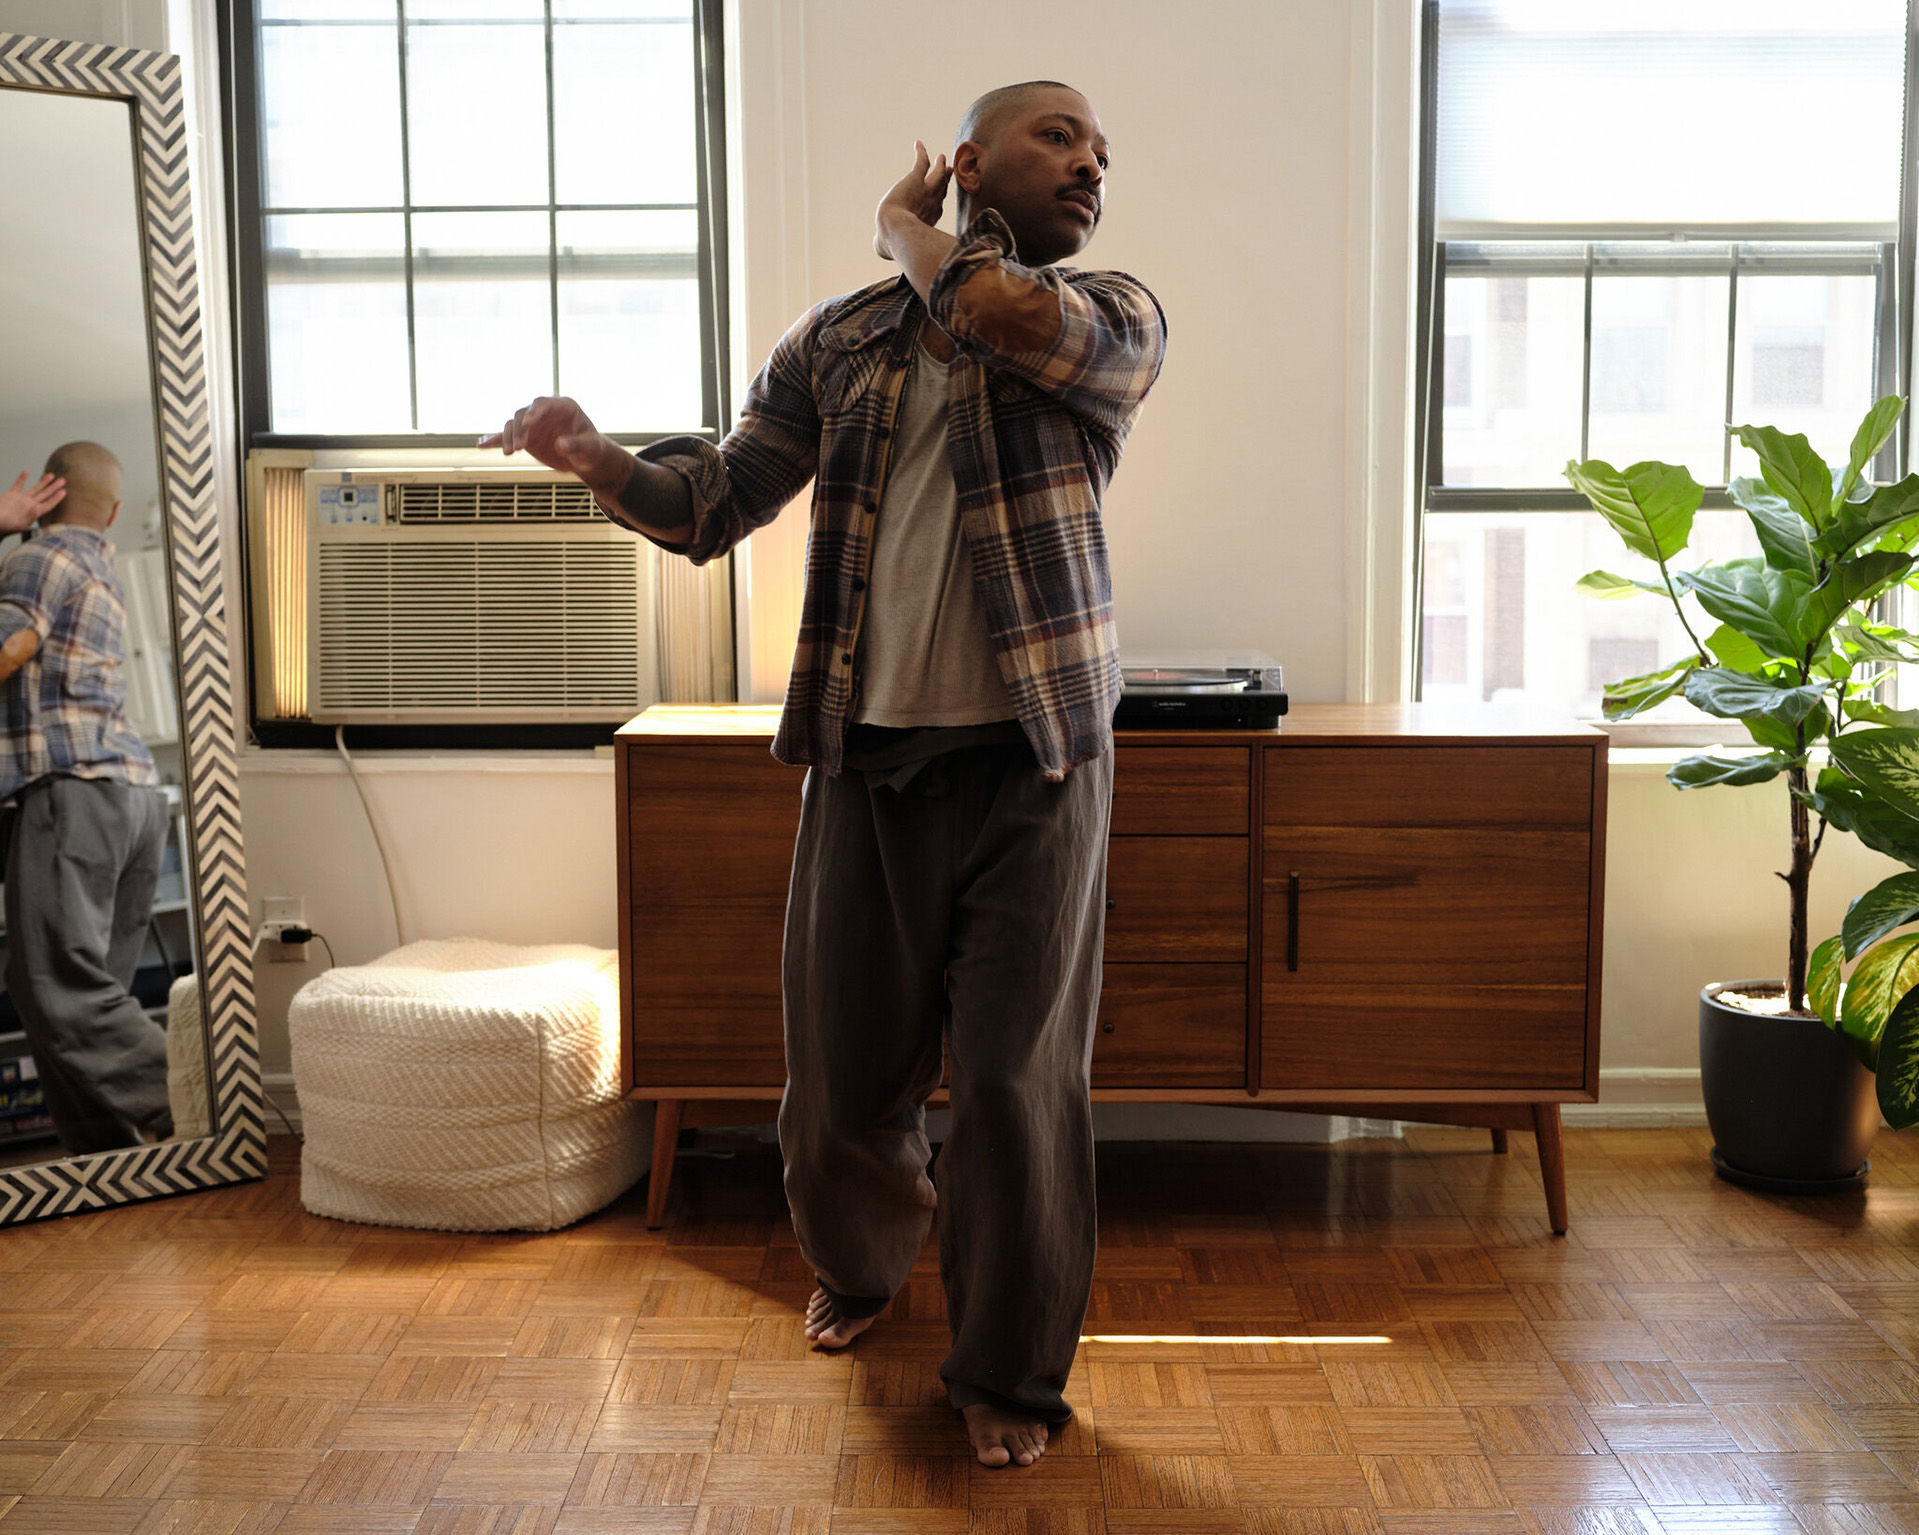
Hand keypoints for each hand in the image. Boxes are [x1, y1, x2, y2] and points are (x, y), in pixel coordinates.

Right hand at [0, 471, 64, 533]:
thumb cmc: (7, 527)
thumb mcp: (20, 524)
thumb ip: (30, 516)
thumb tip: (36, 508)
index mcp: (34, 513)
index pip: (48, 504)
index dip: (56, 498)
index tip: (64, 491)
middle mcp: (30, 505)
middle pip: (45, 495)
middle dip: (54, 488)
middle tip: (63, 480)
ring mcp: (21, 500)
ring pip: (35, 489)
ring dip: (43, 482)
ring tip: (51, 475)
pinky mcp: (11, 496)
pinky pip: (18, 485)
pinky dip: (22, 478)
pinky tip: (26, 471)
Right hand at [478, 397, 628, 492]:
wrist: (586, 458)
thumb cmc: (591, 450)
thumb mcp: (590, 449)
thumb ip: (577, 445)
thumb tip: (561, 444)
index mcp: (563, 407)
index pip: (543, 403)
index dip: (535, 412)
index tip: (528, 424)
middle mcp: (544, 412)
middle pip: (523, 414)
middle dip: (520, 429)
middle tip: (520, 448)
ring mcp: (532, 423)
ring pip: (513, 424)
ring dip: (509, 437)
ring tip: (510, 453)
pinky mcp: (525, 437)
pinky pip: (506, 437)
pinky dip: (494, 440)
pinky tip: (481, 445)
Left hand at [875, 140, 950, 261]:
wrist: (896, 229)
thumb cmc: (892, 242)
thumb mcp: (889, 246)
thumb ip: (885, 245)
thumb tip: (879, 248)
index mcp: (929, 220)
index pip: (937, 207)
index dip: (939, 199)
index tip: (941, 194)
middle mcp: (932, 204)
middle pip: (942, 189)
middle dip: (945, 180)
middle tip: (949, 171)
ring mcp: (926, 190)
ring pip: (937, 174)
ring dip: (939, 165)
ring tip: (941, 158)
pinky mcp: (915, 178)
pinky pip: (922, 162)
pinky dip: (921, 152)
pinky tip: (918, 144)